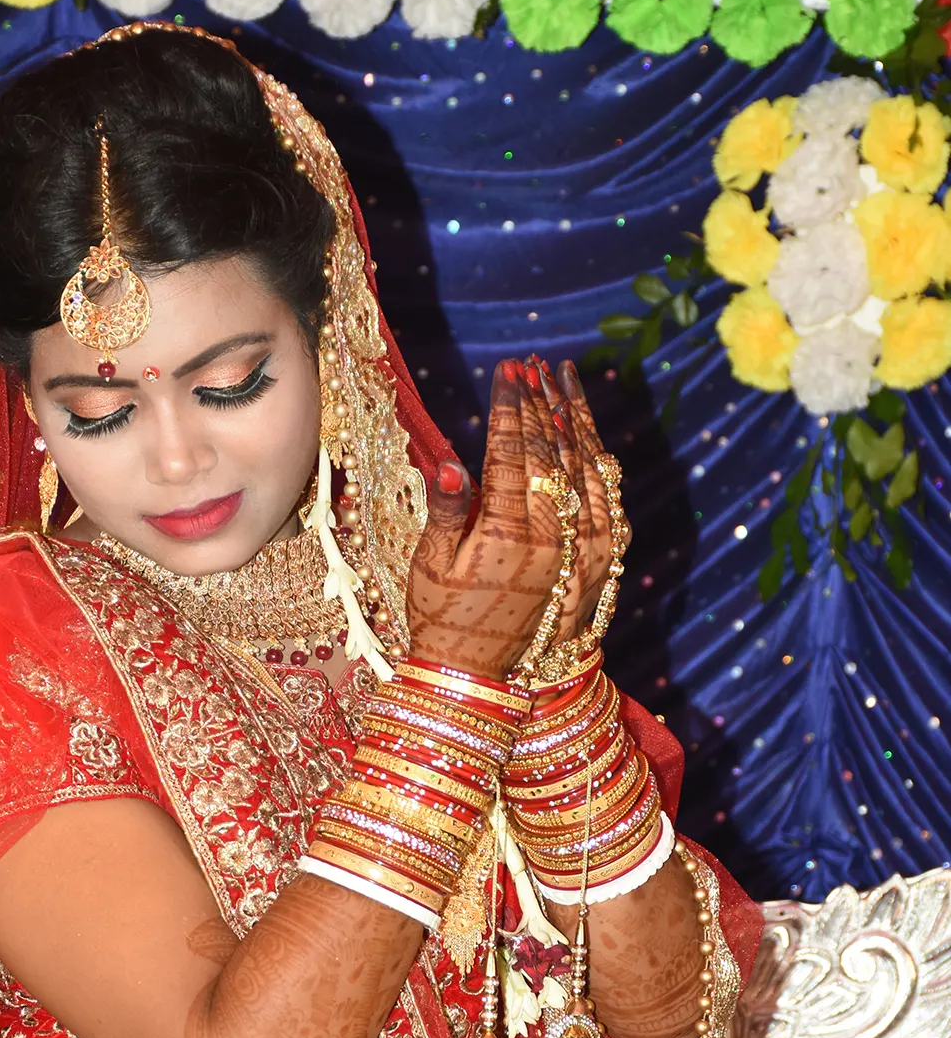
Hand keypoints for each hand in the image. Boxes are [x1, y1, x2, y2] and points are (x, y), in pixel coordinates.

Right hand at [405, 357, 622, 676]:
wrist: (480, 673)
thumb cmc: (441, 618)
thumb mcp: (431, 565)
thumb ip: (447, 510)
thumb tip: (450, 462)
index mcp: (507, 535)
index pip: (512, 453)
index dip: (510, 407)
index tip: (507, 370)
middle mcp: (552, 537)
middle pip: (551, 453)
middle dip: (540, 402)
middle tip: (531, 364)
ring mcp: (581, 548)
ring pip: (586, 468)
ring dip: (575, 419)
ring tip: (563, 379)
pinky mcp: (597, 560)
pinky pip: (606, 497)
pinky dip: (599, 459)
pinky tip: (590, 434)